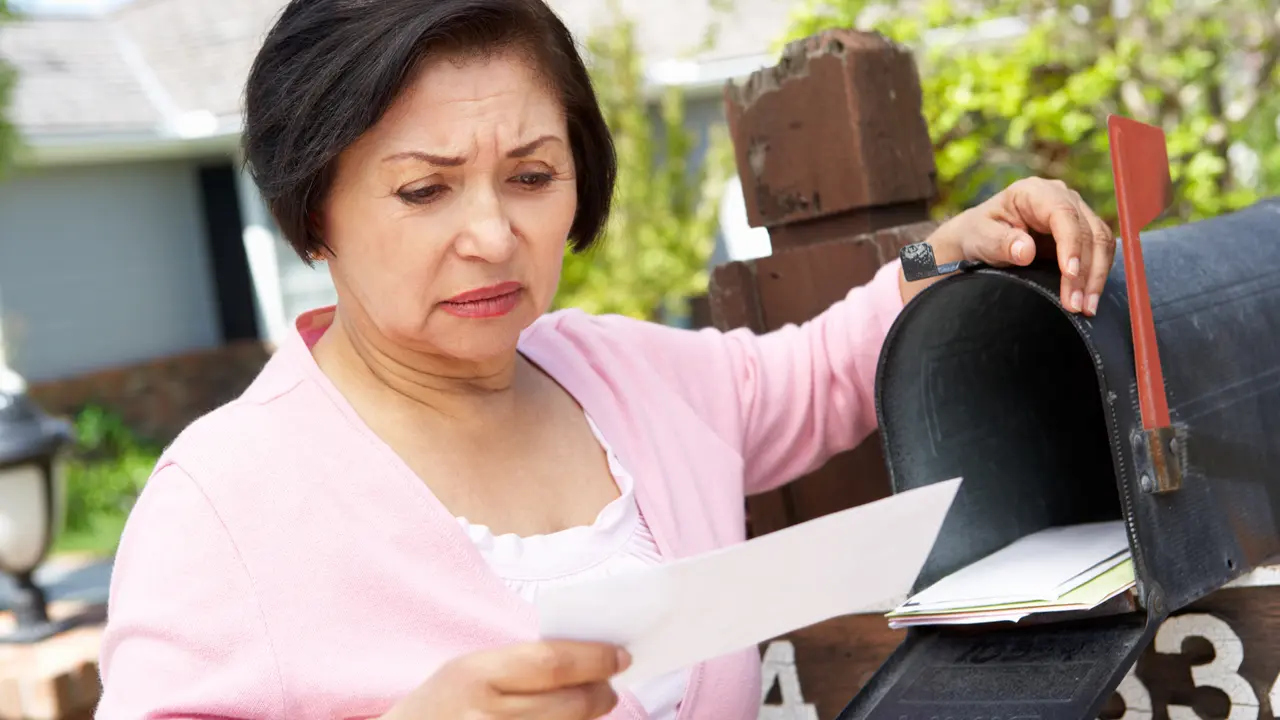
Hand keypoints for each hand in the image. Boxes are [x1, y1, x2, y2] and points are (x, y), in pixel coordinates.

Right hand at [381, 640, 629, 718]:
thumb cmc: (443, 705)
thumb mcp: (471, 671)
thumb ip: (521, 664)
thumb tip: (587, 656)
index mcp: (476, 676)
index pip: (553, 663)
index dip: (595, 659)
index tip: (621, 656)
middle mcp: (486, 716)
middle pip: (570, 705)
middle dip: (600, 693)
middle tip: (610, 685)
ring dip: (587, 719)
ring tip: (589, 705)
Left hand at [902, 177, 1114, 315]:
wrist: (981, 238)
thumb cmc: (979, 234)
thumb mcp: (981, 237)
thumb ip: (1001, 242)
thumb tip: (1026, 250)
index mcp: (1034, 192)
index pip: (1063, 214)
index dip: (1071, 244)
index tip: (1070, 274)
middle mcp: (1061, 197)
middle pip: (1089, 230)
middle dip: (1086, 270)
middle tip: (1077, 305)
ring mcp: (1075, 213)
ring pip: (1101, 242)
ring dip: (1096, 277)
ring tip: (1086, 308)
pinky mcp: (1082, 231)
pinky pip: (1100, 251)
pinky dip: (1097, 275)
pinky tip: (1089, 298)